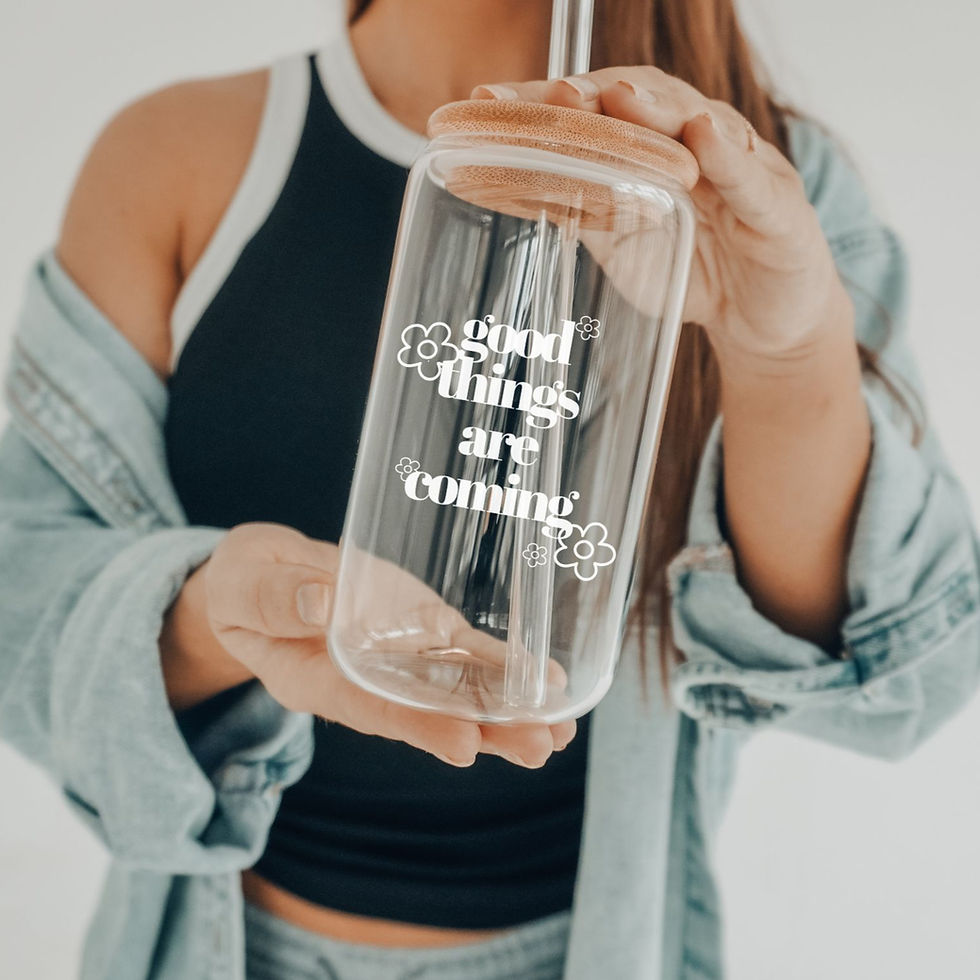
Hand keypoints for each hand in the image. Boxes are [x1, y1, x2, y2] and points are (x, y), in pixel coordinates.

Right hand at [192, 523, 575, 766]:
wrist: (262, 578)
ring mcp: (397, 655)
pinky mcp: (419, 629)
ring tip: (560, 729)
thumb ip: (274, 598)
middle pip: (428, 711)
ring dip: (508, 710)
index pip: (370, 707)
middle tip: (541, 745)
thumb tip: (323, 603)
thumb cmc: (243, 584)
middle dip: (486, 729)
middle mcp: (365, 676)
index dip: (417, 726)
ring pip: (455, 688)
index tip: (463, 743)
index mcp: (314, 676)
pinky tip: (548, 681)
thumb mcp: (242, 584)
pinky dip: (504, 667)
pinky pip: (463, 652)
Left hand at [471, 68, 852, 365]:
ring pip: (700, 124)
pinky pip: (752, 178)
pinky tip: (702, 137)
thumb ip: (589, 216)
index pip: (596, 111)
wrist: (763, 323)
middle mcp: (696, 144)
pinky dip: (729, 157)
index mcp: (654, 150)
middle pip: (644, 101)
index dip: (545, 103)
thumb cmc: (695, 275)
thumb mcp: (627, 252)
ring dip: (657, 108)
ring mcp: (742, 168)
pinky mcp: (780, 207)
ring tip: (617, 98)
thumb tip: (523, 192)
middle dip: (595, 94)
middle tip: (554, 93)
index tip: (489, 100)